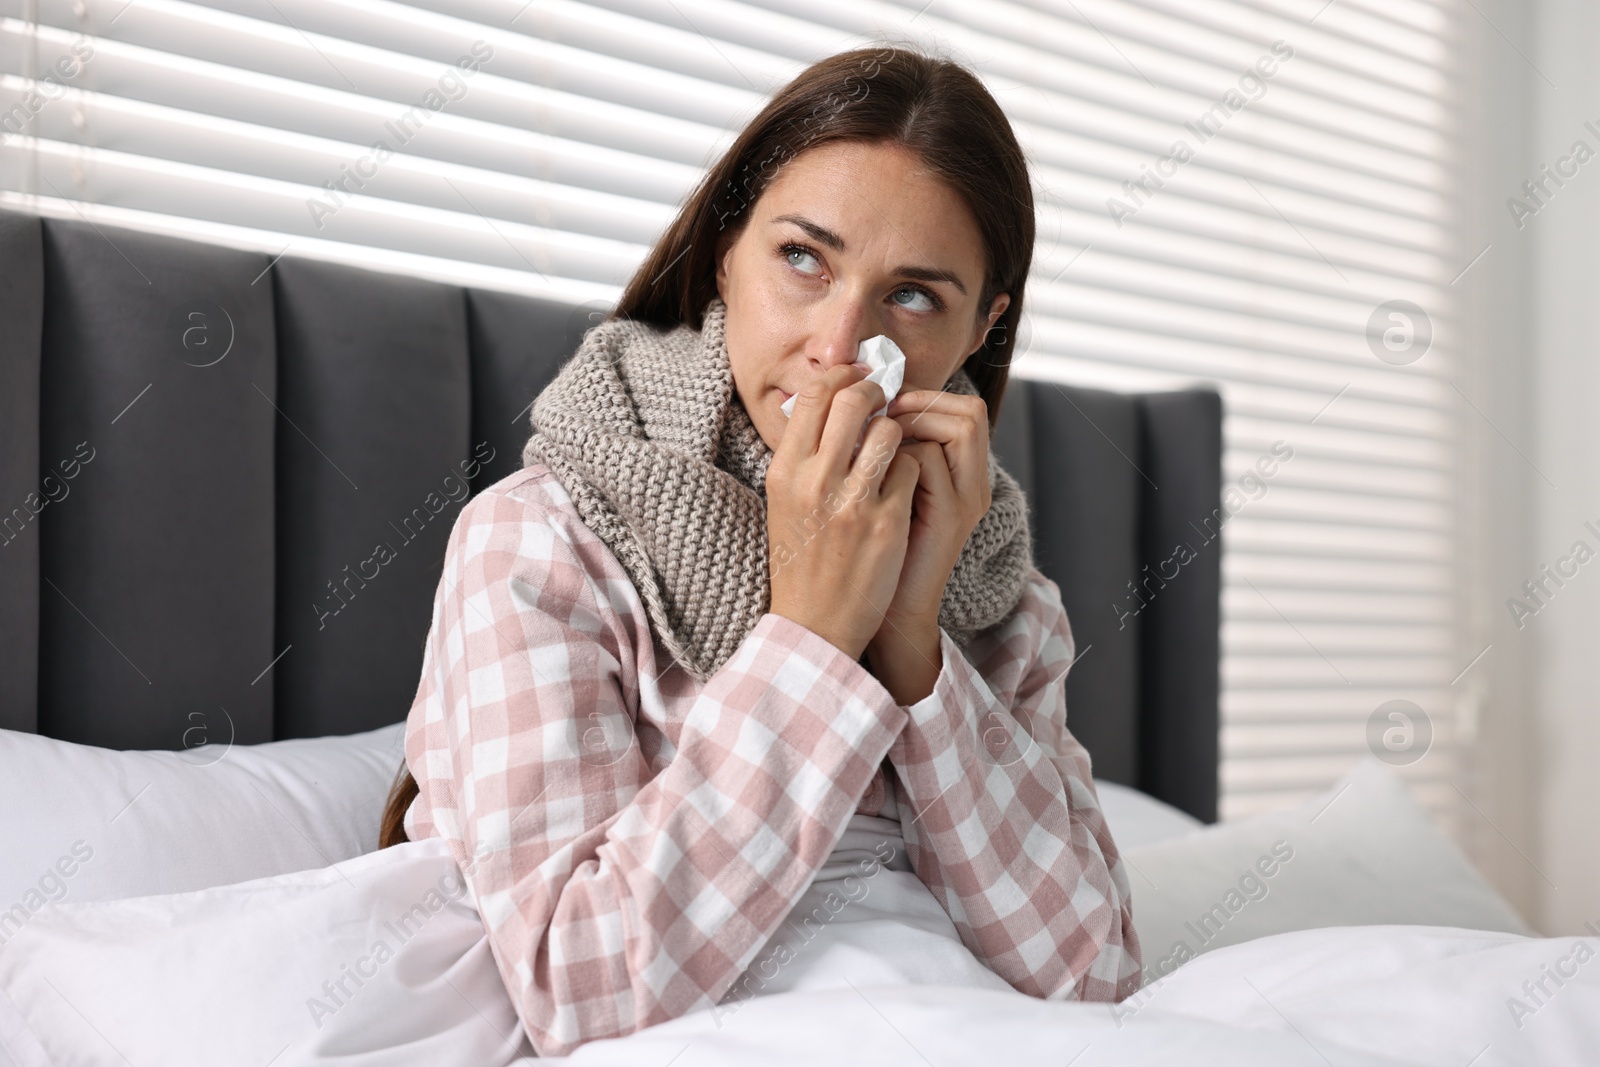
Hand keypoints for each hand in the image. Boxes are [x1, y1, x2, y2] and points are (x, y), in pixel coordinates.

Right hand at [766, 364, 922, 660]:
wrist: (814, 622)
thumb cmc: (801, 558)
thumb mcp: (784, 500)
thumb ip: (803, 453)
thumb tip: (828, 401)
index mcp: (785, 471)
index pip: (814, 396)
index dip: (842, 376)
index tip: (860, 378)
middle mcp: (814, 481)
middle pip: (854, 401)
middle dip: (876, 394)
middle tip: (885, 403)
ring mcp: (851, 502)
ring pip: (889, 431)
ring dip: (898, 433)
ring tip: (893, 451)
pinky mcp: (886, 524)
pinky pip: (911, 469)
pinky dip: (912, 471)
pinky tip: (903, 487)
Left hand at [863, 389, 991, 702]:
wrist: (872, 609)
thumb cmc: (861, 550)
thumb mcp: (877, 491)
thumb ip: (882, 450)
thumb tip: (854, 399)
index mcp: (958, 473)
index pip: (964, 406)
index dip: (923, 395)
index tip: (881, 404)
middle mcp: (972, 483)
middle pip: (971, 411)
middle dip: (921, 402)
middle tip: (881, 415)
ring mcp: (966, 500)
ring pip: (960, 427)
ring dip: (914, 423)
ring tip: (878, 439)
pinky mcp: (950, 519)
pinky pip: (930, 461)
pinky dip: (900, 453)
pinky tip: (872, 469)